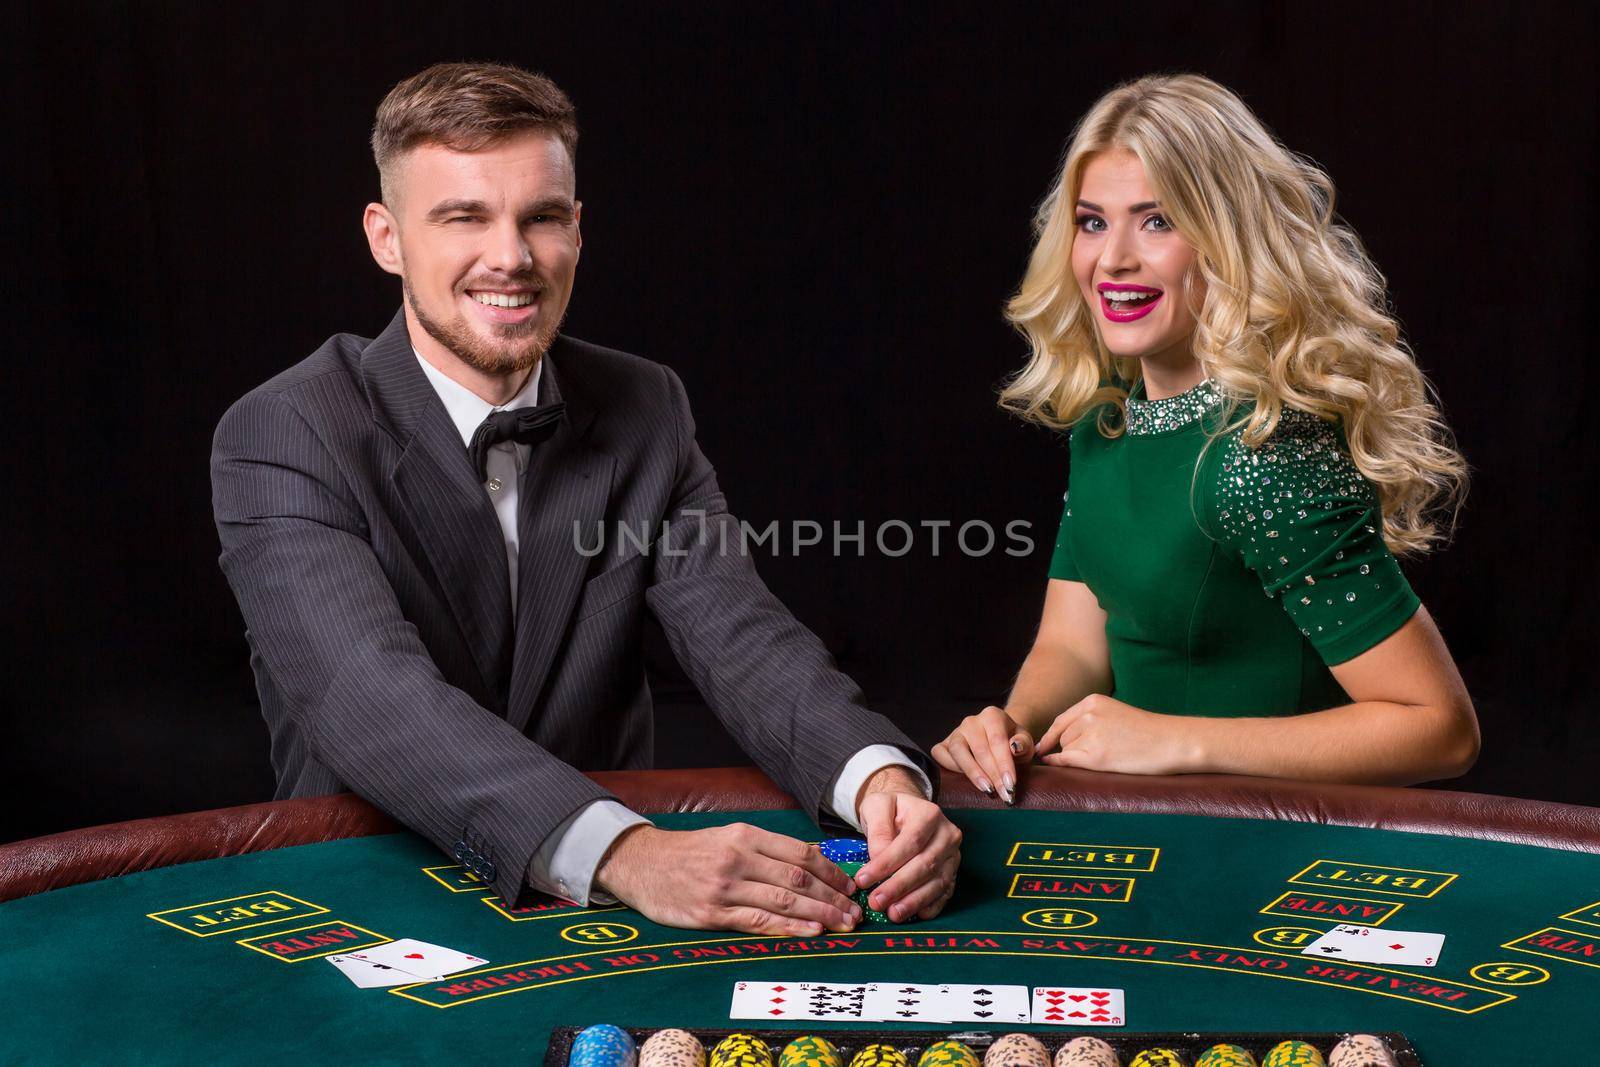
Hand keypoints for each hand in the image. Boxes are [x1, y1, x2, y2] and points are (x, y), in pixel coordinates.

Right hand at [593, 823, 861, 935]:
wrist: (641, 863)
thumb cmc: (688, 852)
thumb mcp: (726, 837)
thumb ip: (764, 849)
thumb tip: (811, 862)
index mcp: (745, 835)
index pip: (800, 853)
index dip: (831, 872)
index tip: (851, 886)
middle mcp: (738, 858)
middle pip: (798, 878)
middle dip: (833, 896)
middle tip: (856, 912)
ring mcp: (724, 887)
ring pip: (783, 899)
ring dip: (819, 914)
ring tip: (843, 924)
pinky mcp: (711, 913)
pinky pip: (758, 921)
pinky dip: (788, 927)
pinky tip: (810, 932)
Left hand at [853, 769, 962, 921]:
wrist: (907, 812)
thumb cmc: (890, 809)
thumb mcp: (876, 807)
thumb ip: (878, 829)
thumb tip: (879, 858)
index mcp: (929, 814)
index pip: (910, 843)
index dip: (887, 864)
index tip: (863, 880)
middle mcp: (947, 835)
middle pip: (925, 865)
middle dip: (899, 886)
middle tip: (876, 902)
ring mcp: (953, 855)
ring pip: (937, 882)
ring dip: (914, 900)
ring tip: (893, 913)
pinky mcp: (953, 872)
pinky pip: (945, 892)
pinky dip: (932, 905)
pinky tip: (916, 914)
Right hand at [930, 706, 1034, 802]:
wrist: (998, 740)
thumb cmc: (1012, 742)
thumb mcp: (1025, 742)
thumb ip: (1023, 744)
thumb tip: (1015, 748)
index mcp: (992, 715)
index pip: (998, 740)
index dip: (1004, 764)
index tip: (1011, 785)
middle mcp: (971, 722)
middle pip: (980, 749)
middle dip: (993, 775)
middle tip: (1004, 794)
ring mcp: (955, 732)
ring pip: (958, 751)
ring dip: (973, 773)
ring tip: (987, 789)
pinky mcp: (943, 743)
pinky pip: (940, 754)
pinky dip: (950, 767)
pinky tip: (965, 780)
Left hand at [1036, 694, 1197, 774]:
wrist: (1172, 742)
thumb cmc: (1148, 732)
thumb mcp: (1115, 713)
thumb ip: (1090, 719)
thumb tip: (1058, 739)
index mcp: (1093, 701)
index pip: (1062, 720)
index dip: (1051, 736)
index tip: (1044, 747)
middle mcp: (1088, 715)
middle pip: (1063, 736)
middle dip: (1069, 748)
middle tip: (1092, 757)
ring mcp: (1091, 735)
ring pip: (1066, 749)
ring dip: (1075, 757)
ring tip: (1105, 759)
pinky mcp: (1095, 755)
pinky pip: (1066, 761)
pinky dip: (1059, 765)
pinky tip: (1057, 768)